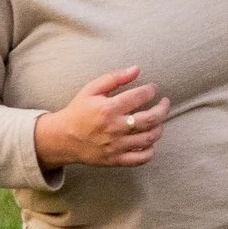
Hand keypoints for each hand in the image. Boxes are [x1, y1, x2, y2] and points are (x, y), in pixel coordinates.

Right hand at [35, 68, 170, 172]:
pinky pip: (141, 158)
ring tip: (159, 121)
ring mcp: (116, 146)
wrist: (62, 138)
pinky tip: (150, 141)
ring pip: (149, 138)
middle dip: (163, 109)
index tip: (153, 88)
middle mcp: (114, 128)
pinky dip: (150, 150)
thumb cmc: (78, 111)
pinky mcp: (116, 160)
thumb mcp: (91, 89)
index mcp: (108, 108)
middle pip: (150, 119)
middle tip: (165, 103)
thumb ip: (114, 78)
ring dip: (159, 128)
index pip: (139, 96)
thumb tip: (136, 69)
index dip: (151, 90)